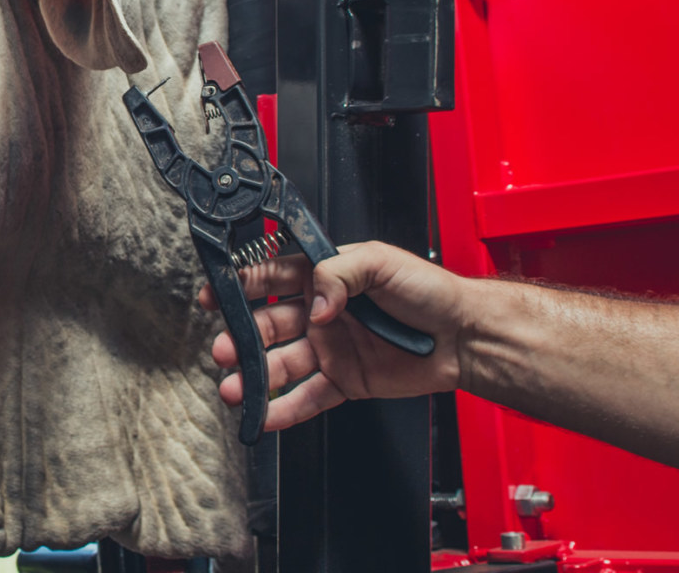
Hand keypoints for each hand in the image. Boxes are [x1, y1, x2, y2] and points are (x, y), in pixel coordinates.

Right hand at [199, 241, 468, 431]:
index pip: (270, 278)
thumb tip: (315, 304)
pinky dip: (284, 409)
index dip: (239, 286)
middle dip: (241, 338)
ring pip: (281, 364)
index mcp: (323, 276)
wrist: (463, 335)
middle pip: (267, 324)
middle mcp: (320, 313)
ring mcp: (330, 348)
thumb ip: (337, 273)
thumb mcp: (379, 262)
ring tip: (233, 388)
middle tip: (224, 350)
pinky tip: (263, 416)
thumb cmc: (428, 290)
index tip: (214, 296)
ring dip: (254, 376)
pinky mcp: (344, 381)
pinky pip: (308, 397)